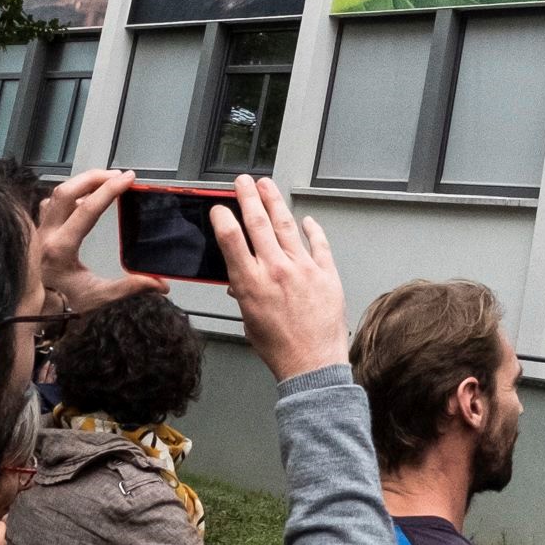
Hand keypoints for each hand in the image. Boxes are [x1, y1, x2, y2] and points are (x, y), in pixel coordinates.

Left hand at [35, 170, 167, 311]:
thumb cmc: (62, 308)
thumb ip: (131, 287)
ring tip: (102, 183)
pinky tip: (81, 200)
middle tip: (117, 175)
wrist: (32, 317)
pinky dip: (67, 197)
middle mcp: (45, 236)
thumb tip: (161, 284)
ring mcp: (38, 233)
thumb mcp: (99, 297)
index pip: (87, 208)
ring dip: (79, 185)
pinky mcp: (36, 235)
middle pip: (66, 191)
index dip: (110, 189)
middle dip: (93, 177)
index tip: (128, 179)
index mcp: (61, 248)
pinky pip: (49, 206)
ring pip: (54, 195)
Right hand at [210, 177, 347, 381]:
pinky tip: (306, 220)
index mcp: (251, 284)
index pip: (231, 240)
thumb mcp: (249, 321)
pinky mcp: (326, 273)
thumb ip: (244, 295)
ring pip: (286, 226)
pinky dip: (312, 229)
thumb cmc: (280, 348)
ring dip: (275, 202)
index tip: (218, 207)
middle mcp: (276, 271)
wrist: (313, 363)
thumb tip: (239, 281)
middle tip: (243, 182)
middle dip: (249, 197)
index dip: (223, 218)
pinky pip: (318, 243)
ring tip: (267, 186)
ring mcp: (303, 269)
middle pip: (258, 223)